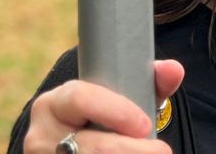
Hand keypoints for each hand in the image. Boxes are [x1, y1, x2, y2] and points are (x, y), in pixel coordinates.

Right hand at [23, 60, 184, 153]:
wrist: (75, 147)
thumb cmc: (104, 120)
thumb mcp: (121, 101)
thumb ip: (150, 84)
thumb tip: (173, 70)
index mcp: (53, 104)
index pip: (80, 99)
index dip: (116, 111)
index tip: (145, 125)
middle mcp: (42, 136)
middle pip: (90, 145)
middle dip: (131, 150)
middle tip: (161, 150)